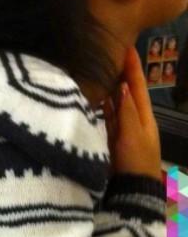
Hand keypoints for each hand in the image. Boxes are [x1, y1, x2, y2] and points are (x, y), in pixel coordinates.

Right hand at [102, 46, 163, 181]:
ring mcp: (120, 130)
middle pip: (126, 92)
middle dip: (120, 73)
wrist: (131, 192)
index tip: (127, 45)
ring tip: (99, 68)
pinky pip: (105, 117)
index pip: (139, 86)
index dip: (133, 66)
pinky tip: (93, 95)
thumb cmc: (135, 161)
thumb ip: (127, 110)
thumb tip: (124, 84)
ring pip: (115, 103)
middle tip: (109, 52)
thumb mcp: (133, 134)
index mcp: (144, 117)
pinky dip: (100, 105)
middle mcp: (132, 120)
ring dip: (108, 87)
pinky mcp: (108, 140)